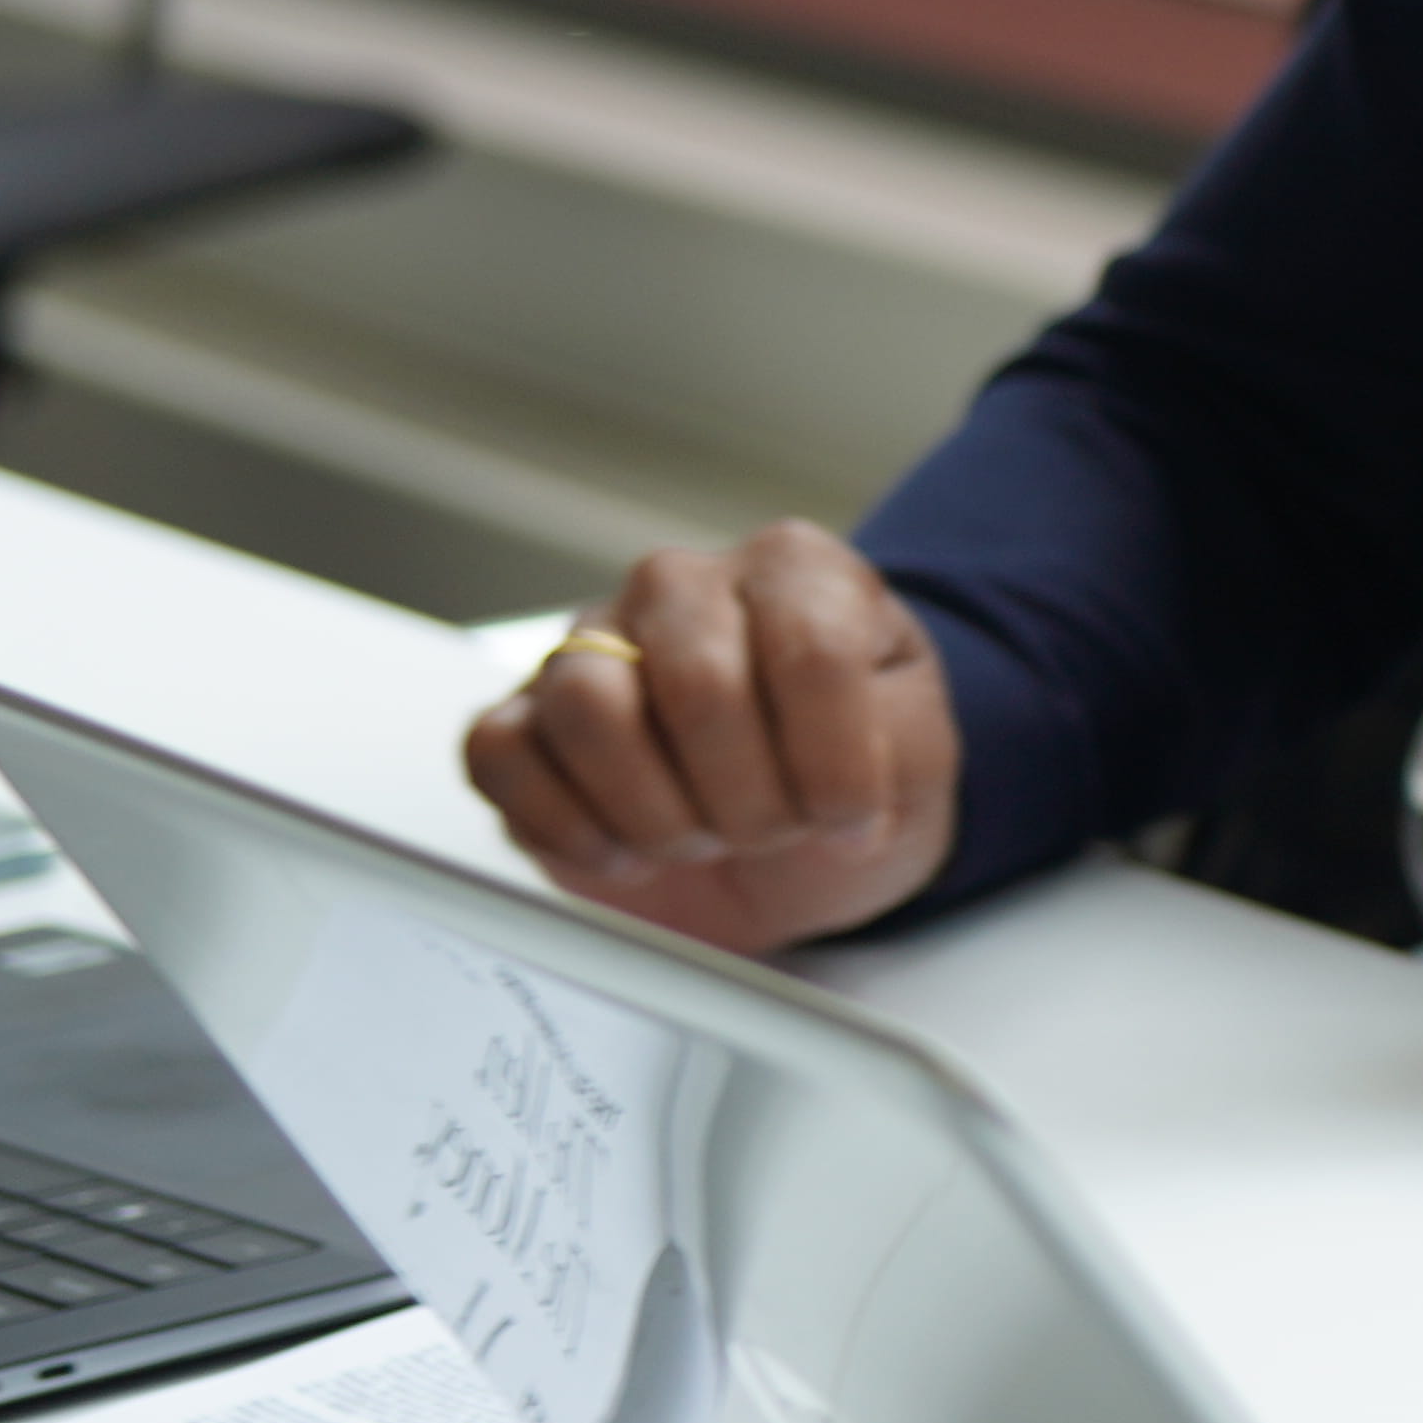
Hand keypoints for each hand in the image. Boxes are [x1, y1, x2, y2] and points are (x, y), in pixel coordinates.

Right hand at [466, 522, 964, 952]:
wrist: (797, 829)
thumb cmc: (856, 777)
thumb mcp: (920, 758)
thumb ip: (894, 752)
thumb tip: (826, 790)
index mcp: (795, 570)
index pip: (811, 649)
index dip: (833, 765)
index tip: (849, 824)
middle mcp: (682, 587)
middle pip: (698, 685)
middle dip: (749, 798)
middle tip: (773, 834)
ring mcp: (589, 644)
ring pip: (590, 709)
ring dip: (659, 813)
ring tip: (701, 839)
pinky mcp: (520, 717)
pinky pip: (503, 755)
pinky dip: (569, 827)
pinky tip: (629, 852)